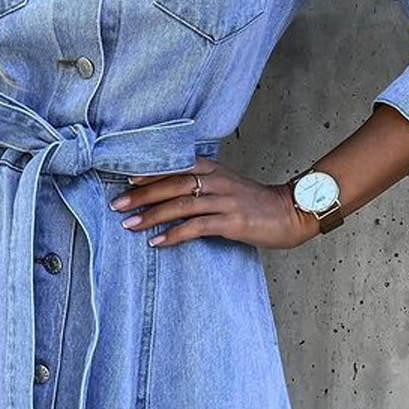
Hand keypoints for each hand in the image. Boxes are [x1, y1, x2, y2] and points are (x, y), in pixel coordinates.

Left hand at [108, 158, 319, 249]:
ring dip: (151, 215)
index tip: (124, 179)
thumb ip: (201, 184)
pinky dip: (174, 235)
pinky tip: (157, 243)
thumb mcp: (227, 185)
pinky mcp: (232, 222)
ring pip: (180, 204)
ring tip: (129, 225)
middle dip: (141, 194)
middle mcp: (216, 181)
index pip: (174, 166)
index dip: (148, 172)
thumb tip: (169, 193)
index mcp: (213, 170)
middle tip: (117, 205)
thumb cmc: (256, 203)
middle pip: (172, 184)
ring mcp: (224, 201)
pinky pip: (197, 227)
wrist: (291, 212)